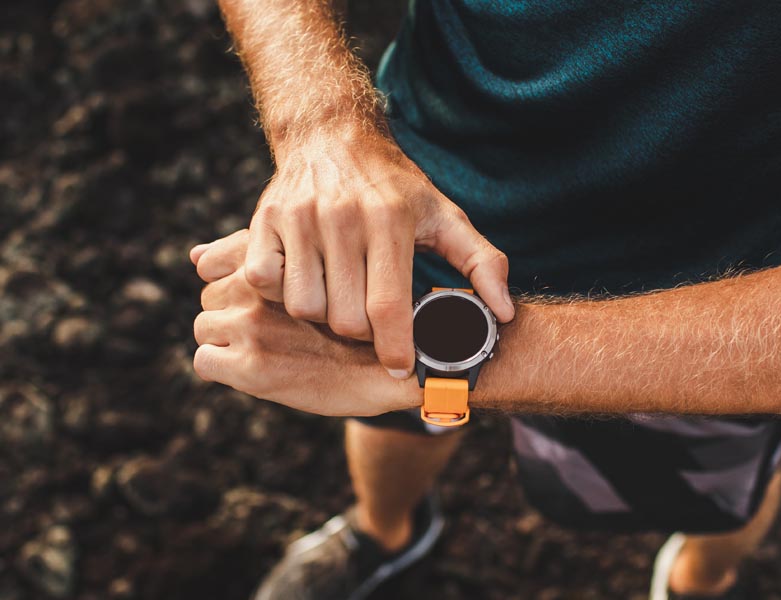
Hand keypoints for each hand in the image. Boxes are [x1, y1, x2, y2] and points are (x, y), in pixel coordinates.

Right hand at [190, 129, 514, 378]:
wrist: (331, 137)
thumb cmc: (394, 187)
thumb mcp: (444, 216)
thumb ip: (481, 263)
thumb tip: (502, 313)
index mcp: (390, 219)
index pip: (388, 305)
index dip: (395, 347)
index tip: (399, 369)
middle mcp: (341, 216)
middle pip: (344, 317)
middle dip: (360, 332)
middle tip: (368, 319)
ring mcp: (298, 217)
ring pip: (304, 306)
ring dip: (322, 314)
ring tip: (337, 295)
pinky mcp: (264, 219)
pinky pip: (264, 283)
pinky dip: (282, 292)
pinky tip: (304, 279)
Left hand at [193, 266, 420, 415]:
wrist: (400, 361)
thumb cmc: (358, 309)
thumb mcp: (318, 265)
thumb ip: (260, 254)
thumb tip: (196, 257)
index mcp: (279, 257)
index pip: (216, 266)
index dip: (236, 287)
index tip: (262, 303)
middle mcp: (261, 288)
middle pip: (209, 296)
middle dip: (231, 312)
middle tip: (267, 329)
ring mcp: (255, 327)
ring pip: (204, 326)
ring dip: (226, 340)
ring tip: (265, 348)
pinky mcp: (254, 368)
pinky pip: (205, 362)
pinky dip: (222, 368)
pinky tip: (257, 369)